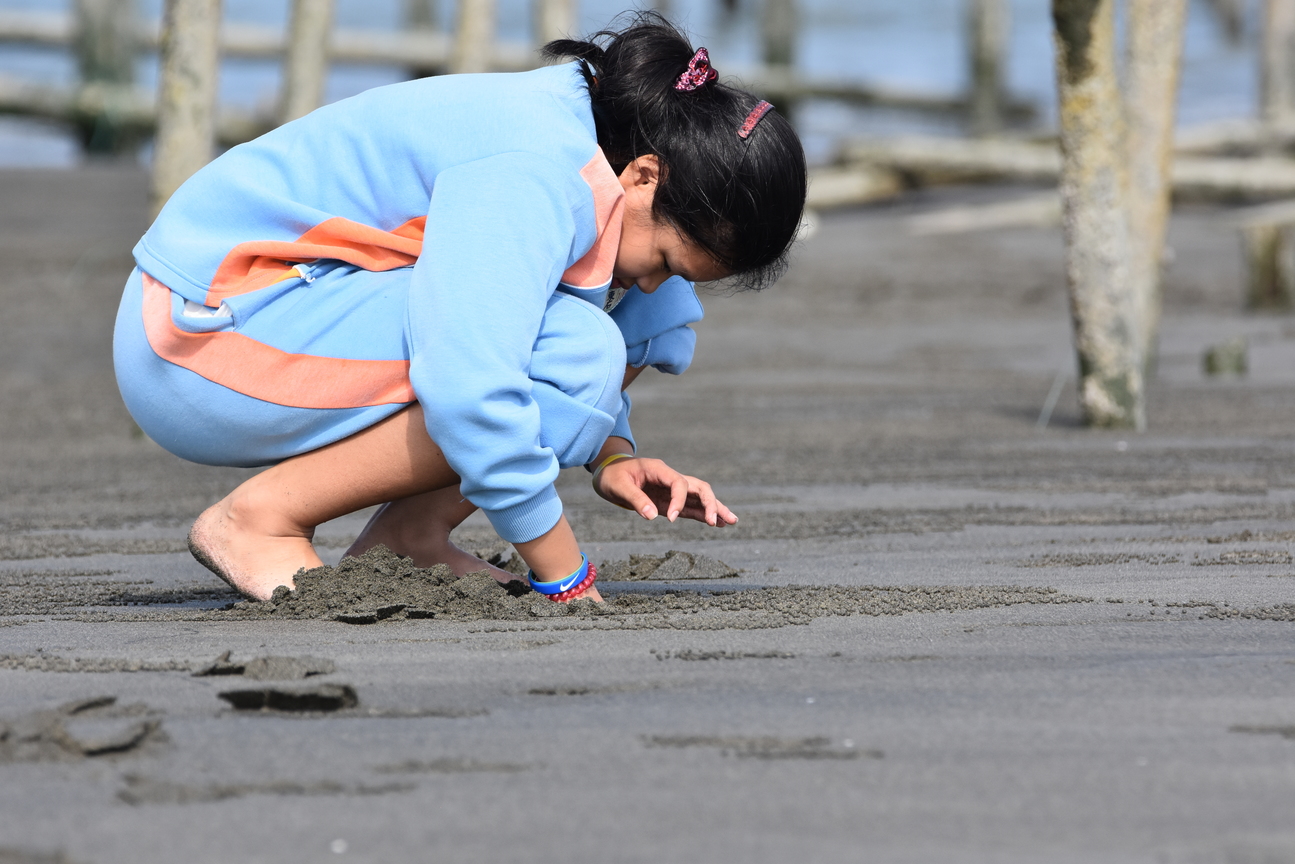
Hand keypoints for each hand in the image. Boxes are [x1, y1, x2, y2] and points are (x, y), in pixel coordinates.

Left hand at [594, 457, 737, 526]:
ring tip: (731, 521)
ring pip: (700, 497)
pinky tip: (717, 524)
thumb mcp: (618, 486)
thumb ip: (635, 499)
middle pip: (698, 487)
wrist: (608, 473)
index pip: (679, 482)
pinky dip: (704, 514)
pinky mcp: (670, 501)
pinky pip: (691, 507)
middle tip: (715, 521)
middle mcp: (670, 478)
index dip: (679, 500)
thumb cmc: (612, 476)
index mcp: (659, 469)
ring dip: (715, 508)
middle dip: (710, 503)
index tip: (670, 518)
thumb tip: (652, 516)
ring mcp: (672, 490)